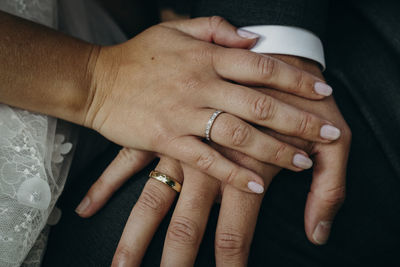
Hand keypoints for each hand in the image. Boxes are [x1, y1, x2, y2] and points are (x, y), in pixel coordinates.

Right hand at [76, 53, 350, 266]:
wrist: (96, 82)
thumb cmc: (138, 56)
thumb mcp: (175, 29)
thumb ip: (216, 28)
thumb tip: (253, 38)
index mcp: (206, 57)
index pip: (262, 67)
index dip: (297, 78)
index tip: (324, 91)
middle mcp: (200, 85)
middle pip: (260, 104)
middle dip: (299, 120)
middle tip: (329, 133)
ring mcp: (183, 114)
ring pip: (239, 135)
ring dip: (274, 151)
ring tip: (305, 163)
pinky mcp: (166, 140)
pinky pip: (206, 160)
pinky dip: (233, 174)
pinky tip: (257, 186)